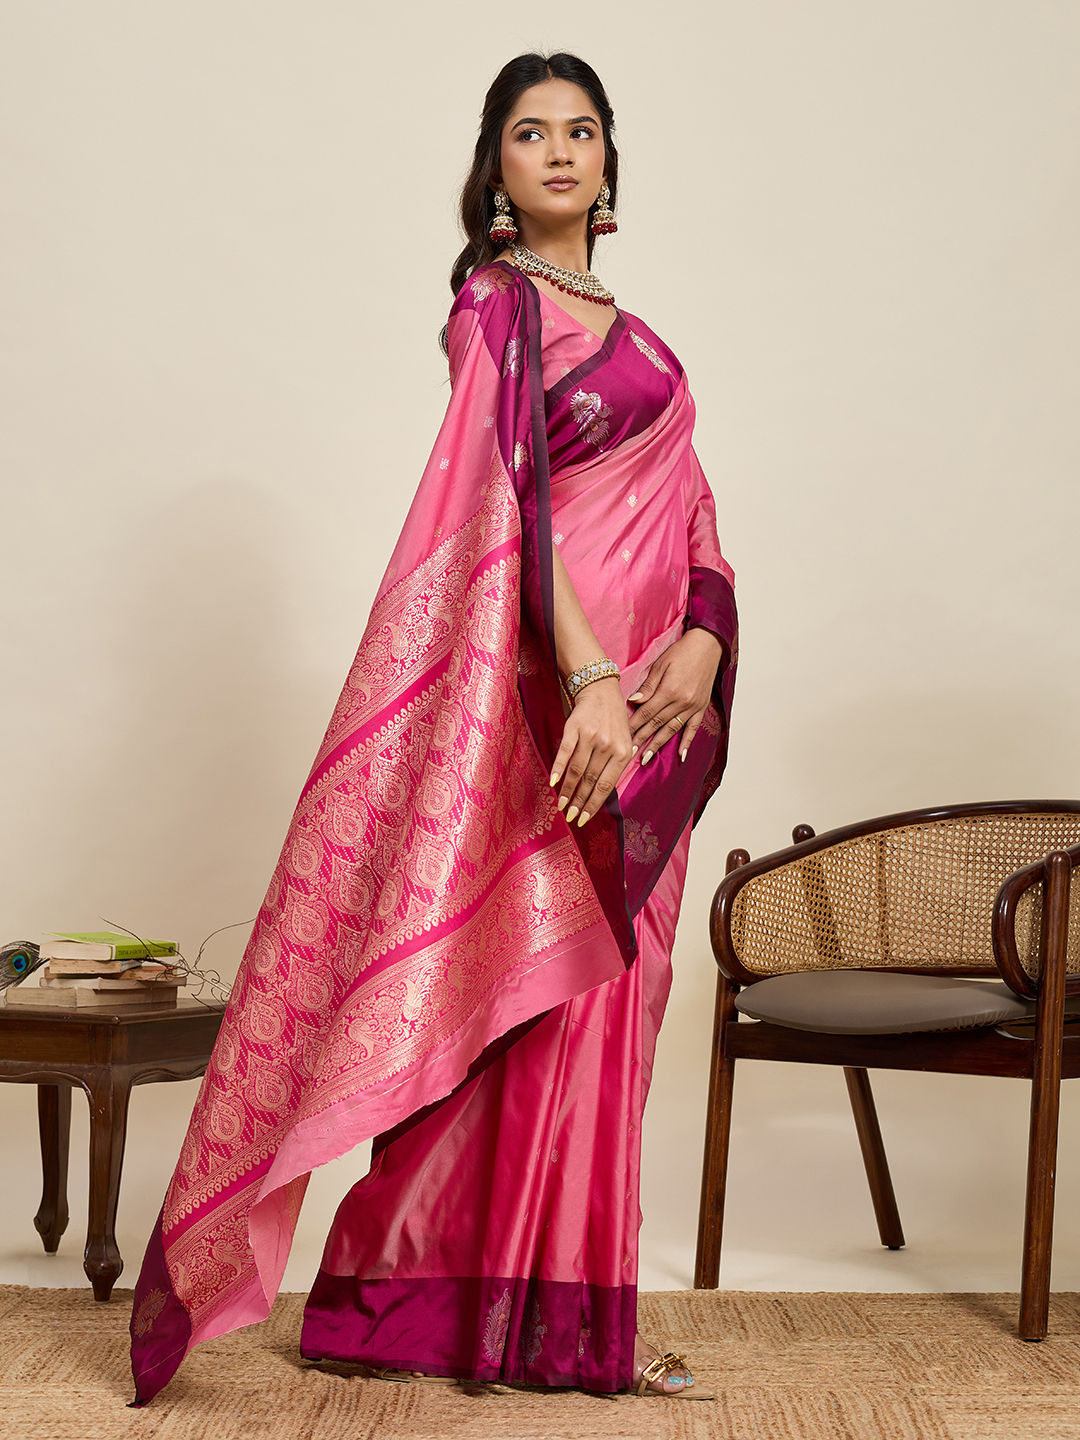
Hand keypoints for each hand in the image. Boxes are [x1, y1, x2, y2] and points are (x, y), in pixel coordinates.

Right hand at [548, 676, 633, 825]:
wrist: (602, 691)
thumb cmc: (614, 720)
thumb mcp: (626, 740)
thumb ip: (619, 764)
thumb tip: (608, 791)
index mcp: (622, 753)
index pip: (606, 786)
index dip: (594, 804)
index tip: (584, 818)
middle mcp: (608, 746)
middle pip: (590, 781)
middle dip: (579, 802)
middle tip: (571, 817)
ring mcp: (591, 737)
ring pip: (577, 770)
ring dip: (568, 790)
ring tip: (561, 805)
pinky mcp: (574, 729)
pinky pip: (565, 752)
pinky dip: (559, 768)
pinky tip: (554, 783)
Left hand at [628, 628, 724, 764]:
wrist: (707, 645)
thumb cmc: (681, 652)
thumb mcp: (661, 665)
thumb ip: (648, 686)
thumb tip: (634, 702)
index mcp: (669, 691)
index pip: (647, 713)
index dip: (634, 726)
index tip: (622, 737)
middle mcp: (682, 702)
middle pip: (657, 724)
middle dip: (641, 739)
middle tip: (628, 754)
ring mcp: (693, 706)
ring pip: (672, 730)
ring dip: (658, 745)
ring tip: (646, 758)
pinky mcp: (701, 707)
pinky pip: (693, 728)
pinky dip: (687, 742)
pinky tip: (681, 755)